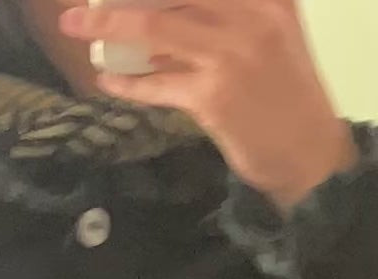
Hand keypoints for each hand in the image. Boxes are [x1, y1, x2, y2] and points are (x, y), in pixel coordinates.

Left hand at [61, 0, 356, 206]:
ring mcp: (230, 55)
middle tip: (82, 5)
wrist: (310, 154)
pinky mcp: (213, 97)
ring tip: (78, 28)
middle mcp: (250, 15)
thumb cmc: (286, 96)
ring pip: (155, 30)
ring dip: (108, 27)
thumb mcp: (267, 37)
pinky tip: (107, 81)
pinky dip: (128, 83)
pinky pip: (156, 85)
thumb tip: (161, 12)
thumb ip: (225, 18)